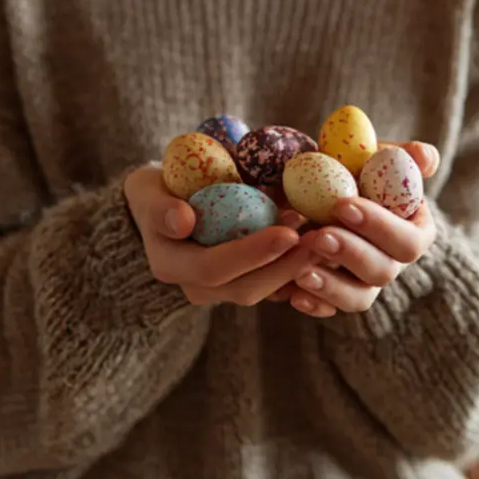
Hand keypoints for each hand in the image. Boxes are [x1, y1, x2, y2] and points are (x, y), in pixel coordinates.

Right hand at [124, 165, 315, 306]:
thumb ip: (160, 207)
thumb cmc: (156, 190)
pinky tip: (326, 244)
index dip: (252, 253)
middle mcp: (197, 286)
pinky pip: (274, 282)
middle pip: (246, 287)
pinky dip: (300, 266)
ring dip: (298, 266)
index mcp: (172, 265)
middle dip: (287, 267)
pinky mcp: (243, 282)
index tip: (288, 232)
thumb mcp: (148, 191)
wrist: (160, 205)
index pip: (214, 267)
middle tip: (322, 240)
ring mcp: (222, 289)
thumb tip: (183, 220)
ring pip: (266, 288)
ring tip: (329, 239)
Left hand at [282, 142, 440, 317]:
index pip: (410, 240)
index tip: (343, 205)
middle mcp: (394, 261)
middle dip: (351, 254)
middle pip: (385, 272)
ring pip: (360, 298)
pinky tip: (291, 292)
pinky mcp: (339, 295)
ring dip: (332, 285)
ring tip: (300, 270)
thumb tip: (424, 157)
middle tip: (319, 235)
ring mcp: (366, 283)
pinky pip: (329, 309)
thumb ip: (401, 155)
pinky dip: (313, 303)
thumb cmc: (352, 167)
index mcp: (414, 230)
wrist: (315, 185)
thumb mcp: (373, 155)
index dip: (380, 226)